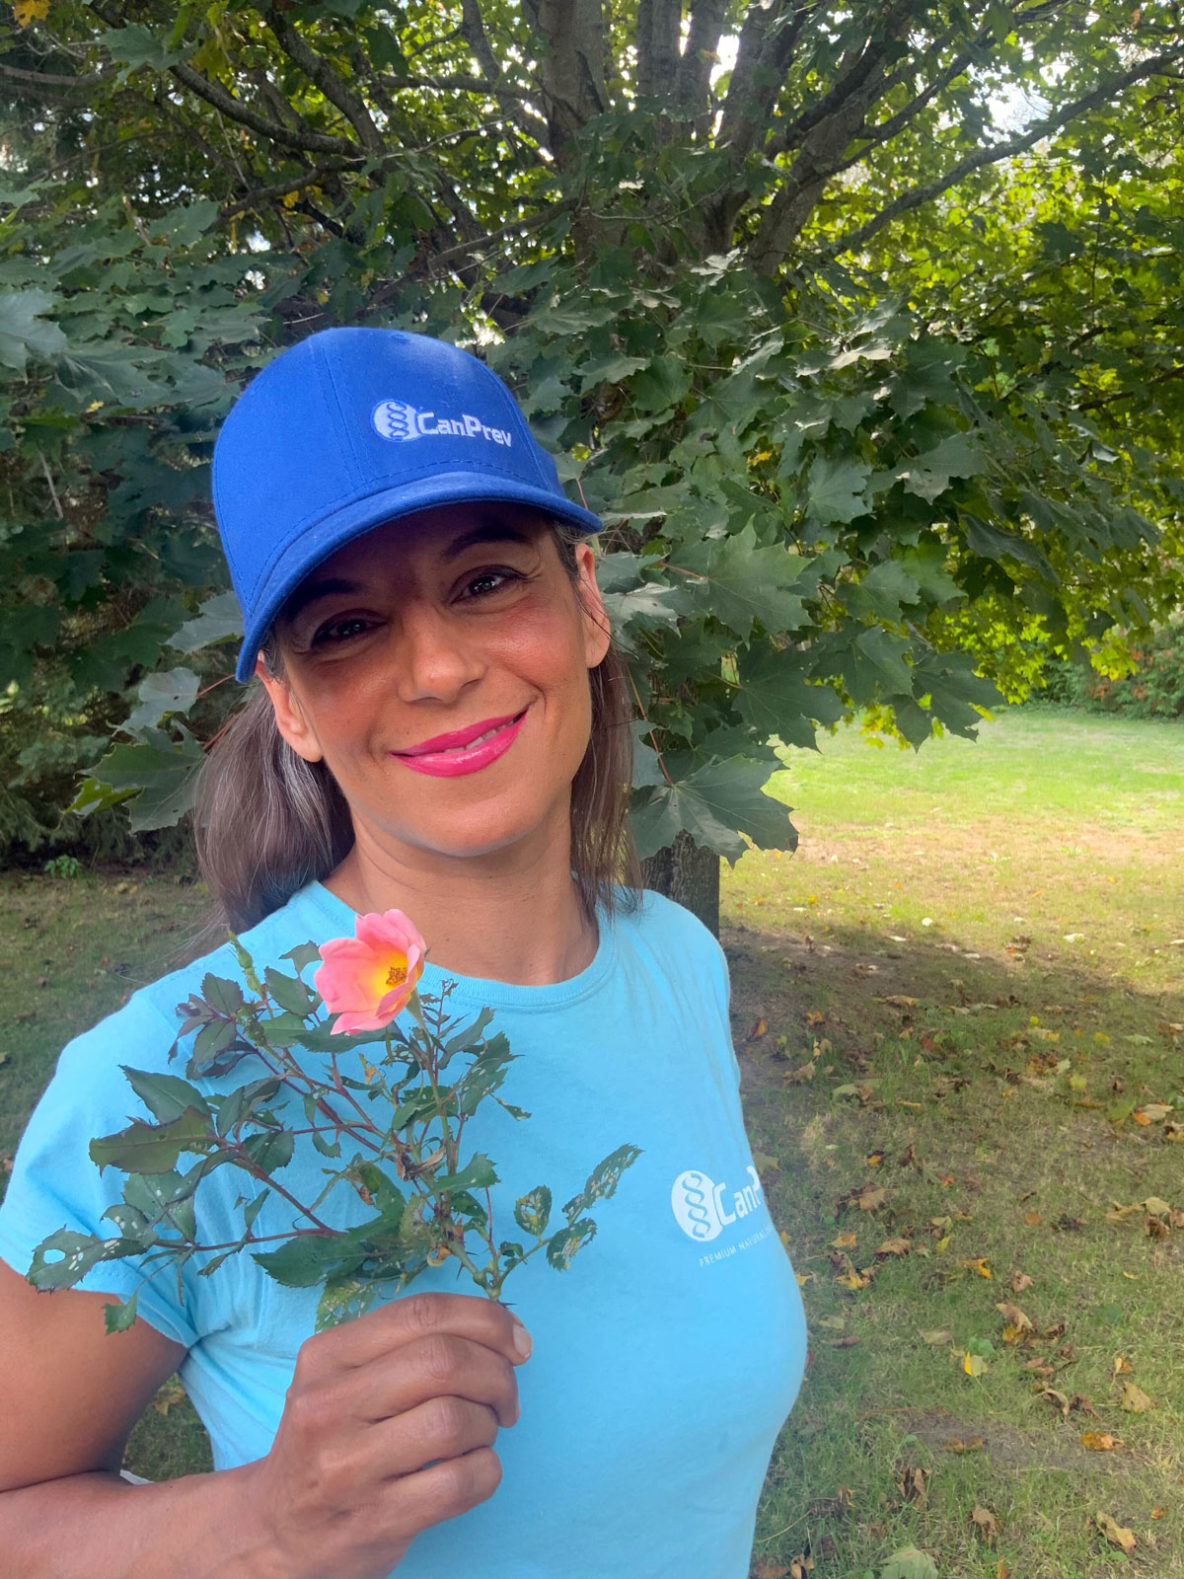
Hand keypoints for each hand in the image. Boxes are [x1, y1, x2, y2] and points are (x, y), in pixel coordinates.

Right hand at [240, 1292, 530, 1578]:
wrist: (278, 1531)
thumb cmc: (331, 1440)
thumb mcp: (343, 1378)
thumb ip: (407, 1345)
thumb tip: (505, 1330)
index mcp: (327, 1356)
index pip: (423, 1313)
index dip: (487, 1319)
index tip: (518, 1343)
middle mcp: (329, 1406)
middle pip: (445, 1362)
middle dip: (497, 1375)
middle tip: (505, 1399)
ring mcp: (348, 1467)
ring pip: (455, 1421)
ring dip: (488, 1426)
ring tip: (478, 1436)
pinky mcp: (375, 1520)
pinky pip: (461, 1483)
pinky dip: (486, 1470)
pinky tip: (472, 1470)